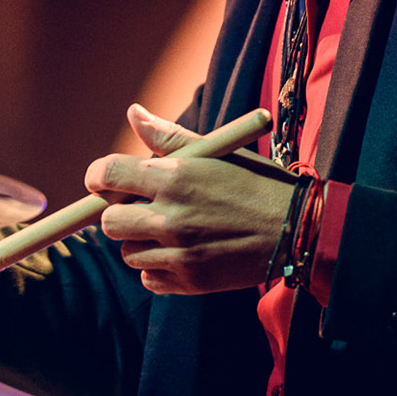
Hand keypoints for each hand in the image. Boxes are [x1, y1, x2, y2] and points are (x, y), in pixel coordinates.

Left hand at [84, 104, 294, 294]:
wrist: (298, 229)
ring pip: (128, 251)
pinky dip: (158, 268)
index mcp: (175, 177)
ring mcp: (180, 253)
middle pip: (108, 221)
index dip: (98, 178)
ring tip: (171, 231)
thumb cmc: (255, 184)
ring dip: (141, 242)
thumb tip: (134, 113)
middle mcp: (172, 217)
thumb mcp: (216, 152)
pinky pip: (149, 278)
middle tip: (142, 209)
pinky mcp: (190, 282)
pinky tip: (181, 253)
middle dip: (118, 214)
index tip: (103, 182)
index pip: (106, 175)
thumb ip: (169, 137)